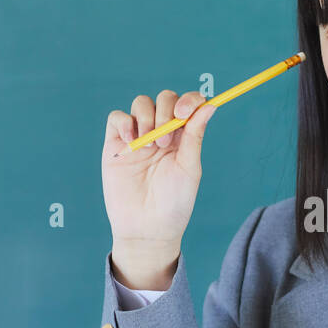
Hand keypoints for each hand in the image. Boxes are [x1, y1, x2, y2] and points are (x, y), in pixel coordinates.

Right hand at [102, 90, 217, 248]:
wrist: (147, 229)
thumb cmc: (174, 203)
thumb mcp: (189, 168)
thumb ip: (195, 135)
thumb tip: (211, 105)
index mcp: (185, 137)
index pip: (188, 105)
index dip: (189, 100)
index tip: (185, 113)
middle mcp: (162, 132)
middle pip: (164, 99)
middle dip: (166, 111)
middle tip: (166, 141)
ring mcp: (138, 137)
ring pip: (140, 103)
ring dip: (146, 117)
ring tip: (150, 146)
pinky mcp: (116, 144)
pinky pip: (117, 118)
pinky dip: (124, 123)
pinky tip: (133, 142)